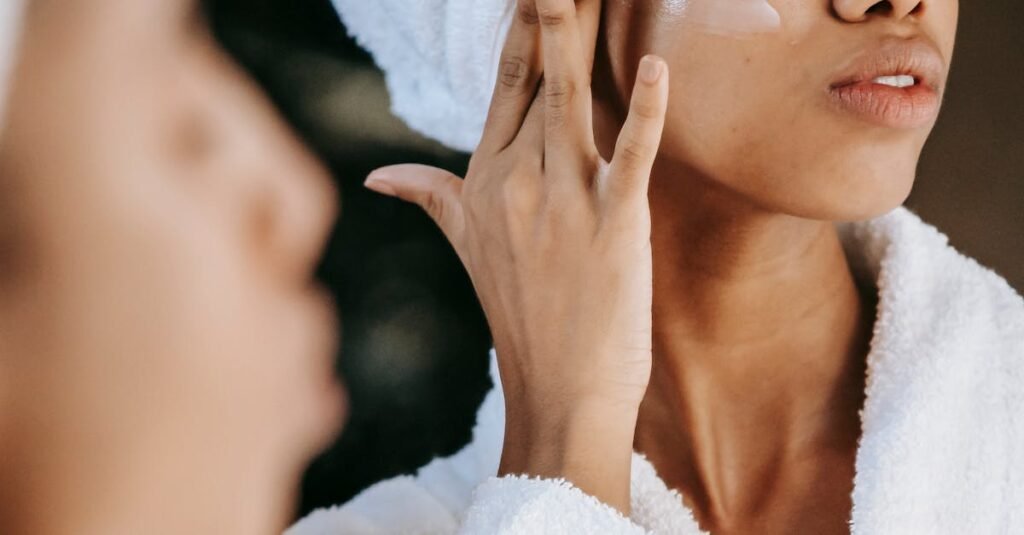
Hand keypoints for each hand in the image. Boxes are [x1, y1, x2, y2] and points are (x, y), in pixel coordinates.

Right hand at [362, 0, 668, 512]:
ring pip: (571, 99)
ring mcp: (565, 202)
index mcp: (488, 179)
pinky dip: (645, 113)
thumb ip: (430, 195)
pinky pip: (631, 158)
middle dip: (548, 15)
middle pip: (538, 76)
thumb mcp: (467, 246)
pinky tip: (655, 68)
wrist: (559, 389)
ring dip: (576, 37)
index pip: (506, 84)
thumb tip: (378, 174)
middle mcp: (520, 181)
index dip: (521, 28)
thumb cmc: (520, 315)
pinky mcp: (614, 226)